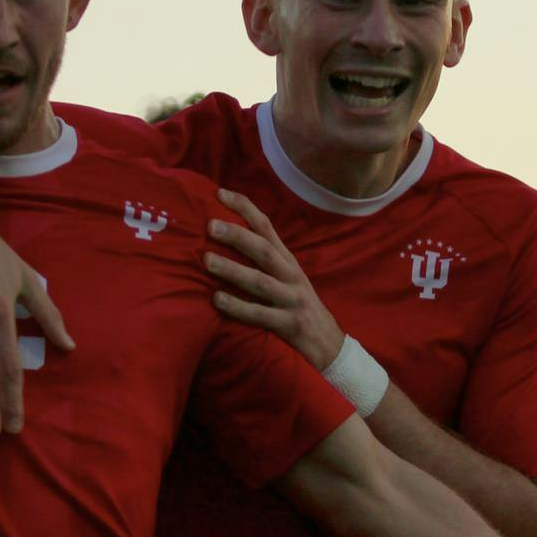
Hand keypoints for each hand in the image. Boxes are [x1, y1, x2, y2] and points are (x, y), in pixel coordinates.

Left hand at [205, 189, 345, 370]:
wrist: (329, 342)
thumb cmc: (297, 305)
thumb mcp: (285, 277)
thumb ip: (262, 259)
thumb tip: (225, 237)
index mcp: (287, 260)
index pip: (266, 226)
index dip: (244, 208)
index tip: (220, 193)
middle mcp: (290, 275)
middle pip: (263, 250)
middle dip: (237, 236)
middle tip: (210, 226)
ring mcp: (291, 299)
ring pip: (260, 281)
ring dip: (233, 270)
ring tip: (207, 261)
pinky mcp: (289, 324)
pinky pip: (260, 314)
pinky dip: (238, 307)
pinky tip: (217, 300)